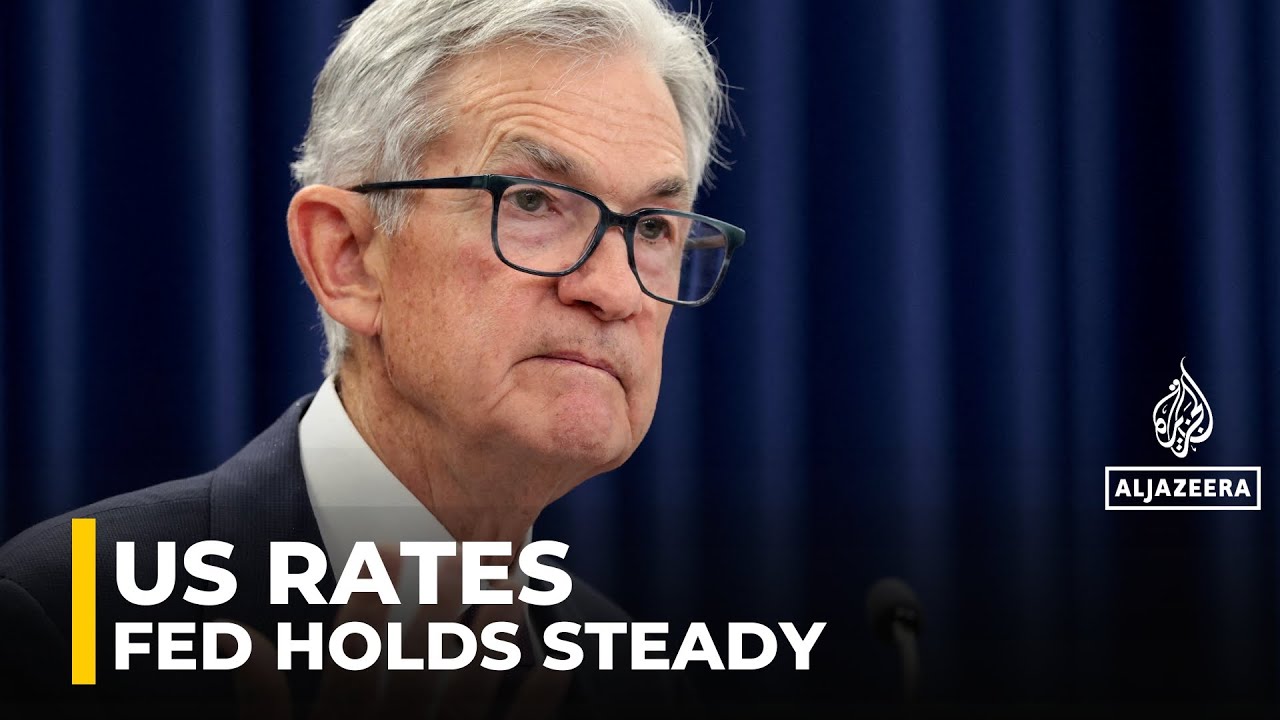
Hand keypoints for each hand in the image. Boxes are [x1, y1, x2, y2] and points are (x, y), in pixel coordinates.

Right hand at [225, 551, 571, 719]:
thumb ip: (262, 700)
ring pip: (471, 693)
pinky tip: (559, 656)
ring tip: (511, 587)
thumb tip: (235, 633)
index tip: (387, 548)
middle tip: (463, 555)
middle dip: (444, 605)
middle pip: (421, 666)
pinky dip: (540, 697)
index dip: (367, 599)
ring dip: (493, 636)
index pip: (350, 659)